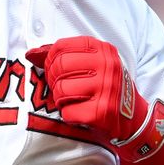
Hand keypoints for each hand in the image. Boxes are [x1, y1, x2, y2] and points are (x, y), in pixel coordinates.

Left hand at [27, 36, 163, 160]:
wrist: (133, 118)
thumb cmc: (106, 88)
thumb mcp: (93, 64)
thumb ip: (63, 56)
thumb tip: (30, 54)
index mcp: (103, 50)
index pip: (61, 47)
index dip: (50, 60)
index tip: (54, 69)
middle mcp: (107, 66)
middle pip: (58, 67)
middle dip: (54, 80)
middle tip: (62, 88)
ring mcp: (106, 89)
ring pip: (61, 90)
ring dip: (61, 100)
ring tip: (72, 101)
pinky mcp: (102, 112)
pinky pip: (68, 112)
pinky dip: (69, 116)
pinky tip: (80, 113)